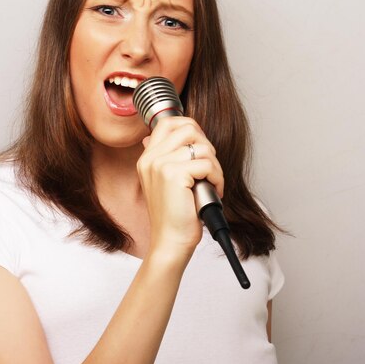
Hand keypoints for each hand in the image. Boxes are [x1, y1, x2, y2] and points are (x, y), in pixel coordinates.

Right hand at [137, 116, 224, 259]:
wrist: (170, 241)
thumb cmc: (175, 215)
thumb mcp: (166, 182)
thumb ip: (169, 157)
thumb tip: (179, 133)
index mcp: (147, 158)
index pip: (167, 122)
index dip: (191, 127)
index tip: (201, 146)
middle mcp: (150, 158)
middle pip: (188, 128)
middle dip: (207, 145)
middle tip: (209, 168)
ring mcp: (160, 165)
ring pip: (202, 147)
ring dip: (215, 166)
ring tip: (212, 183)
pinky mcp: (174, 175)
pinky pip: (207, 164)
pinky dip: (217, 177)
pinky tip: (214, 190)